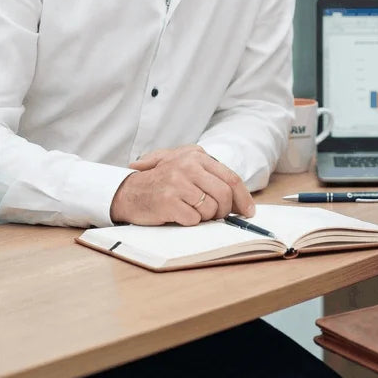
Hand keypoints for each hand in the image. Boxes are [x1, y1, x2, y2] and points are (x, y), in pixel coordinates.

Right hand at [110, 144, 254, 225]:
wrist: (128, 191)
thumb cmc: (161, 181)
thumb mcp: (185, 166)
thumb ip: (211, 175)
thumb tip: (241, 200)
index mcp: (196, 155)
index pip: (230, 177)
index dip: (243, 197)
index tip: (249, 211)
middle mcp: (188, 165)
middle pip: (224, 194)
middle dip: (225, 211)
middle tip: (217, 216)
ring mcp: (178, 182)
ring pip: (211, 209)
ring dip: (205, 217)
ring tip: (190, 211)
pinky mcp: (168, 200)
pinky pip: (194, 219)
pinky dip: (190, 222)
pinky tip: (177, 214)